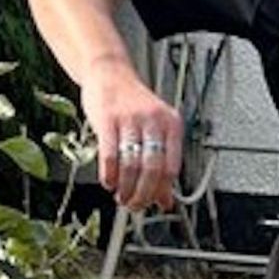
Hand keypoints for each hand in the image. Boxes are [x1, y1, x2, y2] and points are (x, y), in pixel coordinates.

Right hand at [79, 57, 183, 212]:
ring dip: (125, 188)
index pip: (171, 167)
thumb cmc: (133, 105)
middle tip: (132, 205)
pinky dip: (109, 174)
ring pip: (131, 164)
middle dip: (142, 194)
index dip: (160, 191)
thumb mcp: (155, 130)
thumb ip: (162, 163)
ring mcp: (130, 119)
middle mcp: (154, 120)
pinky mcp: (107, 119)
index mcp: (171, 123)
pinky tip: (108, 182)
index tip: (151, 203)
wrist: (109, 73)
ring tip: (120, 196)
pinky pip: (110, 154)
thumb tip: (166, 201)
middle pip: (152, 169)